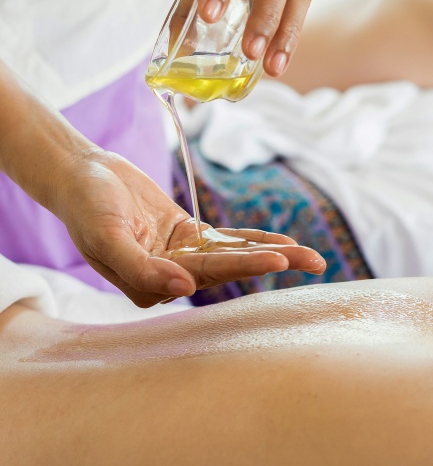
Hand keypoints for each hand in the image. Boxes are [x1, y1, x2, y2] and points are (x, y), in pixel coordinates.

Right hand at [54, 149, 325, 307]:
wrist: (82, 174)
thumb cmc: (86, 206)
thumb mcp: (106, 236)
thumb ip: (140, 268)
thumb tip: (183, 291)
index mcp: (151, 284)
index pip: (206, 276)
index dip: (243, 267)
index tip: (278, 260)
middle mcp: (172, 275)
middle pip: (230, 270)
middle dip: (273, 264)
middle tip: (316, 262)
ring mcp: (183, 255)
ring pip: (234, 256)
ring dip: (273, 253)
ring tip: (312, 257)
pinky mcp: (189, 235)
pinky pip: (227, 239)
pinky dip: (254, 239)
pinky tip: (284, 243)